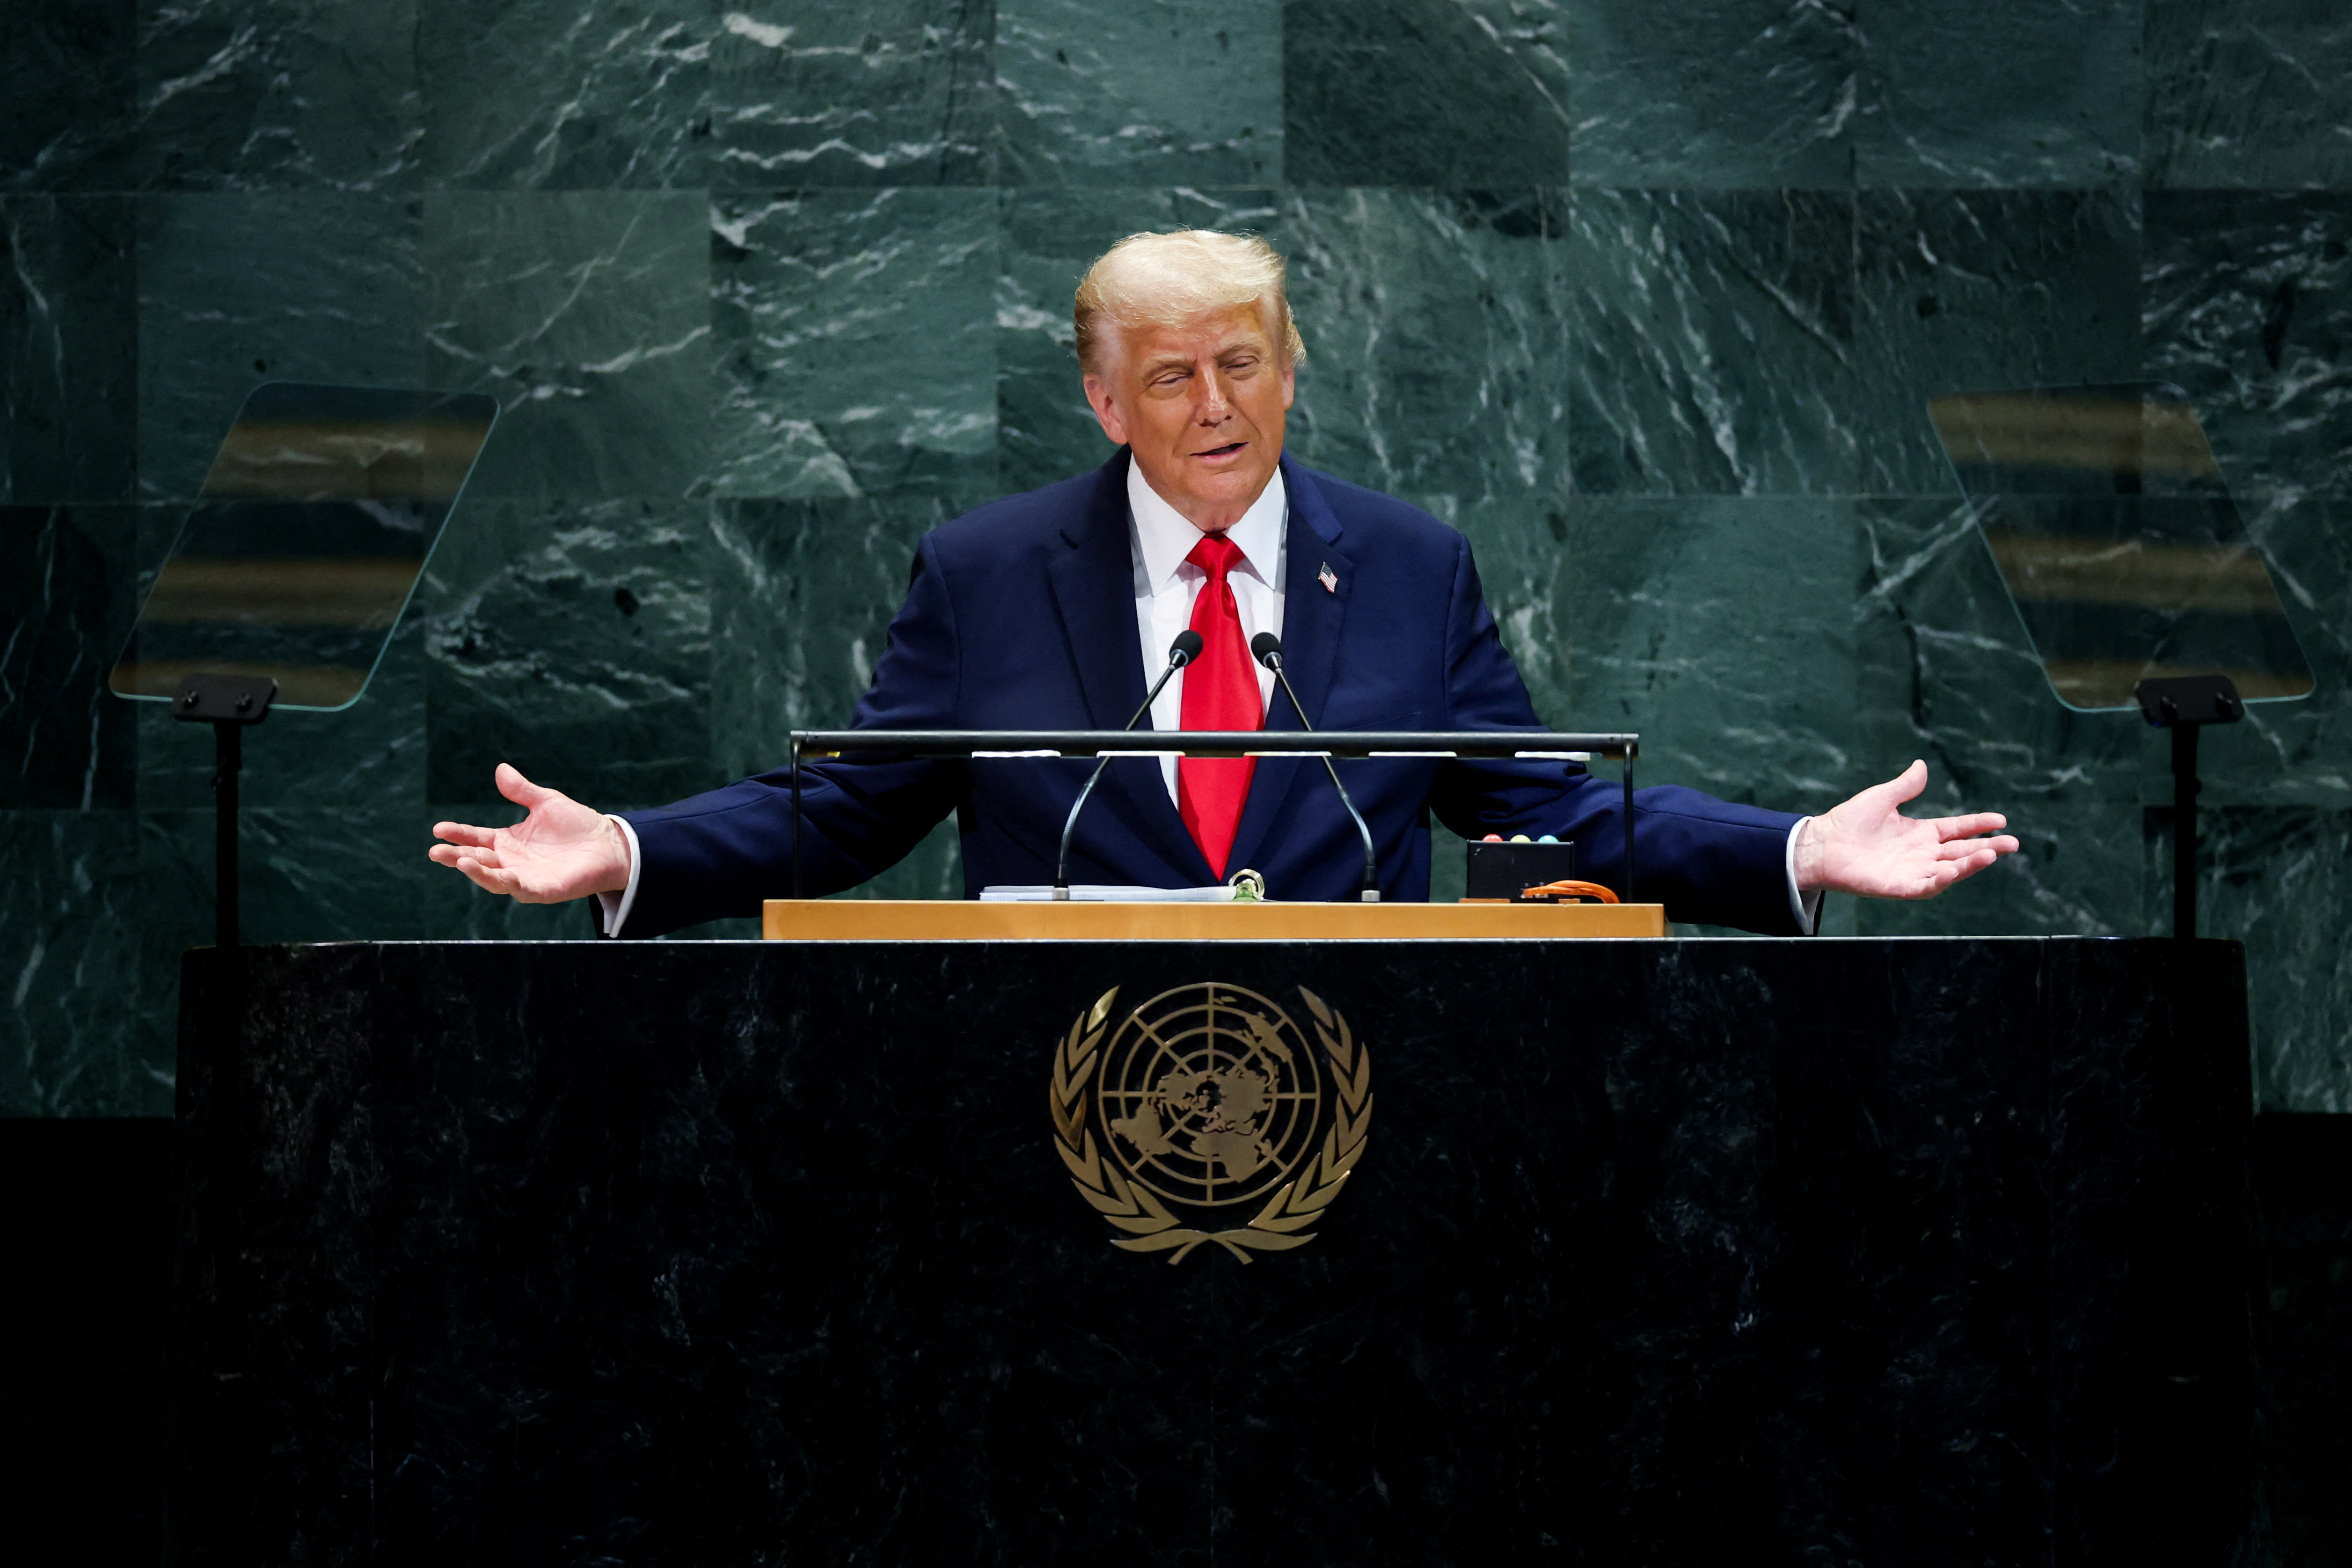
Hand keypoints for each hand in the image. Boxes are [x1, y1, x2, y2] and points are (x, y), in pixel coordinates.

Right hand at [428, 763, 630, 903]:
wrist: (610, 844)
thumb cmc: (577, 824)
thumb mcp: (546, 802)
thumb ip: (522, 790)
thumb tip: (500, 768)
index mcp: (507, 841)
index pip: (475, 838)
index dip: (457, 834)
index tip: (438, 828)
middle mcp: (511, 861)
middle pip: (478, 860)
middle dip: (456, 856)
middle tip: (435, 851)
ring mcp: (526, 878)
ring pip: (494, 879)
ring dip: (476, 872)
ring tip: (460, 861)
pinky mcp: (544, 890)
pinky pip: (523, 890)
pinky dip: (511, 884)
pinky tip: (504, 875)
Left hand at [1793, 760, 2018, 899]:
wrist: (1821, 844)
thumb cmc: (1848, 821)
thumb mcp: (1881, 798)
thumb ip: (1905, 786)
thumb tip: (1922, 766)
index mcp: (1921, 832)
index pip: (1958, 829)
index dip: (1979, 825)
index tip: (2001, 820)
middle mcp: (1921, 853)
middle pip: (1962, 852)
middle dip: (1988, 848)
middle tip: (2012, 844)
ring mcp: (1912, 871)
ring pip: (1950, 870)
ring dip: (1970, 865)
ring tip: (1991, 855)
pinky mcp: (1899, 886)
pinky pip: (1925, 886)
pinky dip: (1940, 880)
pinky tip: (1953, 871)